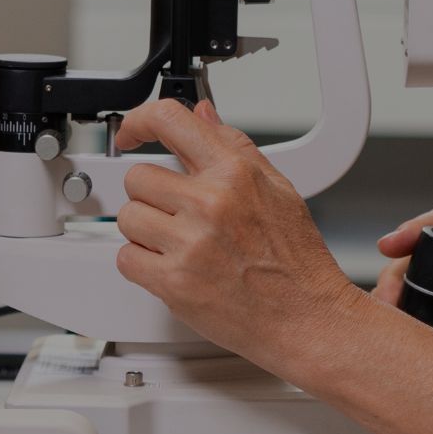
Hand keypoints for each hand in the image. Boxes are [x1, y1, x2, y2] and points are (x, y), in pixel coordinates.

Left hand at [112, 99, 359, 357]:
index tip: (132, 133)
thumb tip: (202, 115)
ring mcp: (190, 243)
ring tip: (180, 242)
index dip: (140, 121)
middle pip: (138, 177)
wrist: (305, 318)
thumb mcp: (277, 188)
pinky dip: (143, 265)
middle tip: (178, 212)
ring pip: (129, 217)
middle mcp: (211, 203)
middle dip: (153, 194)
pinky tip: (173, 266)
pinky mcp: (174, 282)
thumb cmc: (296, 261)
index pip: (170, 121)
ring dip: (146, 230)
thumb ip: (234, 146)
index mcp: (236, 173)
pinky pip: (127, 259)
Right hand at [373, 206, 432, 394]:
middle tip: (387, 303)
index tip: (393, 244)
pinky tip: (396, 341)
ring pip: (412, 284)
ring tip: (391, 327)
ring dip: (394, 300)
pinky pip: (414, 315)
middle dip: (396, 273)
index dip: (420, 227)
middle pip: (422, 254)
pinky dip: (399, 324)